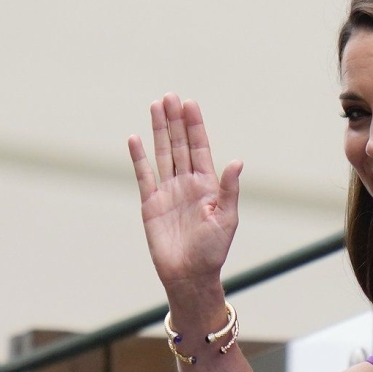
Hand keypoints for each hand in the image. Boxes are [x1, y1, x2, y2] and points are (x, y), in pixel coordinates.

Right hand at [127, 93, 241, 291]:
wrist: (189, 275)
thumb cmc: (213, 250)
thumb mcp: (227, 219)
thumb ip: (229, 190)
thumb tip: (237, 162)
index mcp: (207, 185)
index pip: (200, 148)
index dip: (195, 126)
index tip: (190, 103)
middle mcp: (187, 184)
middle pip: (179, 145)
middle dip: (175, 121)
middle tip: (169, 95)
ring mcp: (168, 192)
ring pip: (162, 154)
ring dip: (159, 131)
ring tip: (156, 106)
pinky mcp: (150, 204)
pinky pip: (143, 175)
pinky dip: (139, 158)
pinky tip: (135, 138)